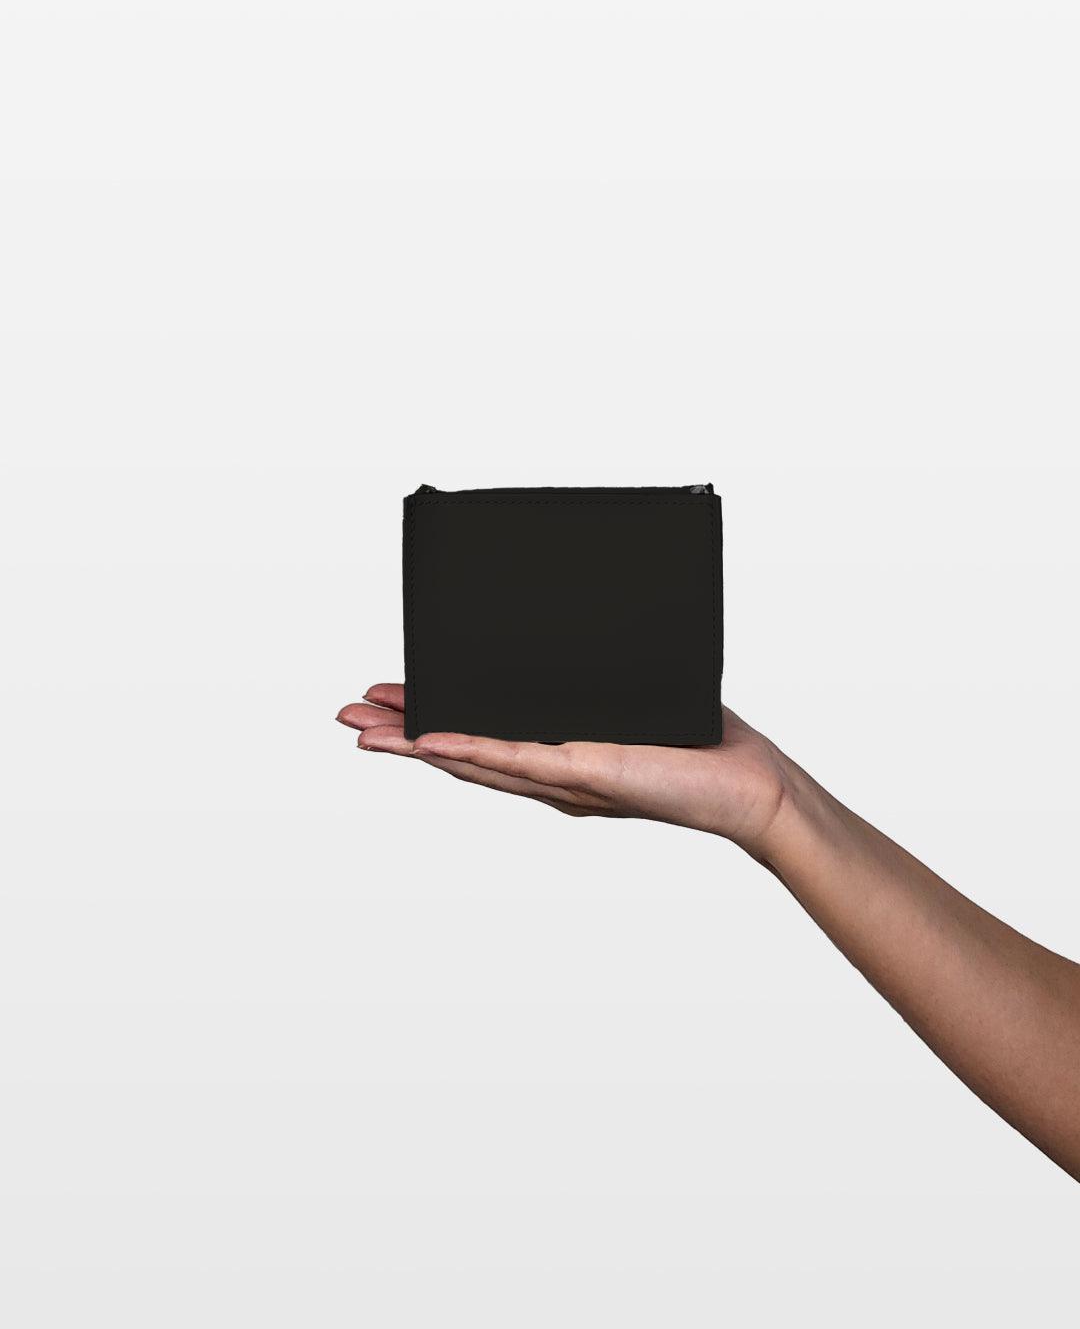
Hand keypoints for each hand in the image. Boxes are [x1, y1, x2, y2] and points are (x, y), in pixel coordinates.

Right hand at [336, 684, 787, 852]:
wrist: (748, 786)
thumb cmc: (702, 744)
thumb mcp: (635, 694)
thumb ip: (596, 676)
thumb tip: (568, 628)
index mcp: (557, 756)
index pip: (480, 737)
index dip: (428, 722)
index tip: (388, 700)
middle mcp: (551, 774)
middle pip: (460, 753)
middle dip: (400, 736)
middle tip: (345, 716)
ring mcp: (565, 778)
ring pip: (475, 761)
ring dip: (415, 746)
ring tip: (365, 732)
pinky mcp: (589, 774)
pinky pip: (518, 760)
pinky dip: (470, 751)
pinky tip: (428, 744)